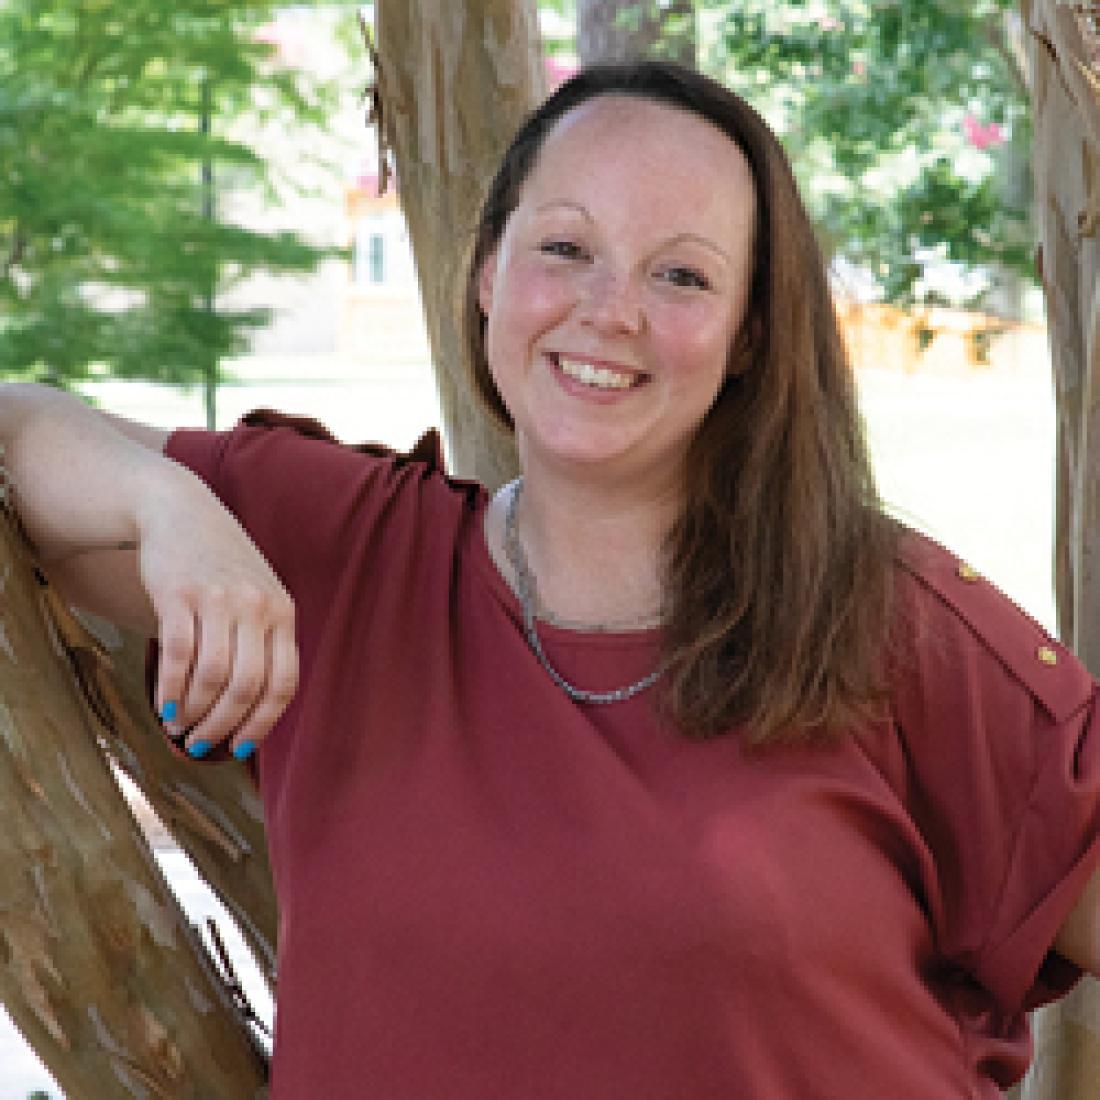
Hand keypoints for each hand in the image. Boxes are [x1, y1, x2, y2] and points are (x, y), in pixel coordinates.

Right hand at [140, 480, 298, 759]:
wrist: (181, 511)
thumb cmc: (220, 566)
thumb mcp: (258, 597)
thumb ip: (261, 642)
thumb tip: (248, 711)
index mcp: (283, 614)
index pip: (284, 683)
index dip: (262, 722)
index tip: (241, 747)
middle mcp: (258, 608)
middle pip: (246, 687)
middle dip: (222, 726)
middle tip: (199, 745)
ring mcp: (220, 600)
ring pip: (212, 677)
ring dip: (193, 712)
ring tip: (177, 727)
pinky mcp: (180, 595)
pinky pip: (178, 655)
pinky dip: (170, 690)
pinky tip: (163, 706)